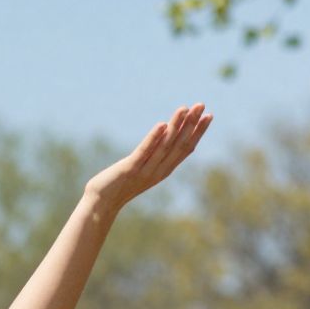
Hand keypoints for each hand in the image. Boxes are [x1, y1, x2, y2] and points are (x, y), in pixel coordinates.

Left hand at [86, 104, 212, 210]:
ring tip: (184, 109)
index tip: (209, 116)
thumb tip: (163, 136)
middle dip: (191, 124)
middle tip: (201, 105)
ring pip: (165, 145)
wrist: (101, 204)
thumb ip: (153, 156)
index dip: (198, 132)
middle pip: (179, 144)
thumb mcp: (142, 169)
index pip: (186, 149)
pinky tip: (161, 124)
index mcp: (163, 170)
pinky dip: (154, 138)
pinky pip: (144, 151)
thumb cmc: (119, 185)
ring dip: (176, 126)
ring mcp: (145, 170)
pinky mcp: (129, 169)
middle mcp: (158, 171)